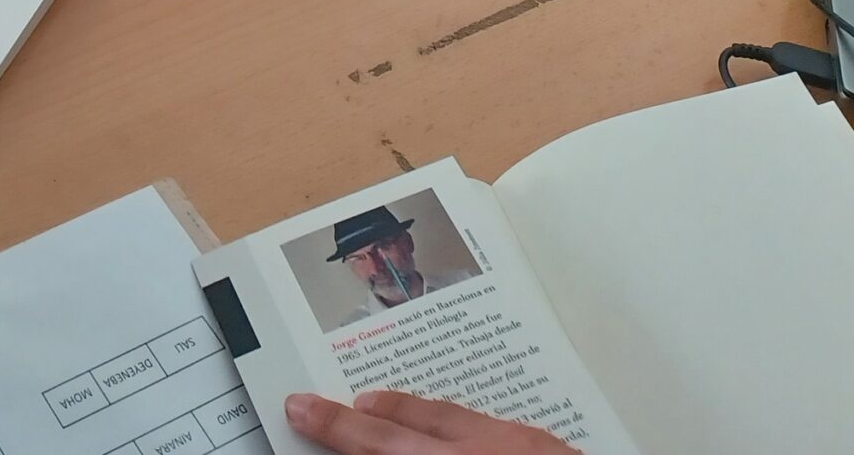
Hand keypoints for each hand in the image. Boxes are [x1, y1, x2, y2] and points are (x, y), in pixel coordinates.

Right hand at [284, 392, 577, 453]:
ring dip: (405, 413)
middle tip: (315, 404)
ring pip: (450, 417)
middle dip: (354, 419)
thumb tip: (387, 447)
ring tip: (375, 405)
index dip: (338, 432)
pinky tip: (451, 426)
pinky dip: (455, 420)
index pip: (383, 448)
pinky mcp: (549, 449)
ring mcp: (522, 448)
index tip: (304, 412)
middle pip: (404, 429)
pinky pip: (488, 422)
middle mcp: (490, 452)